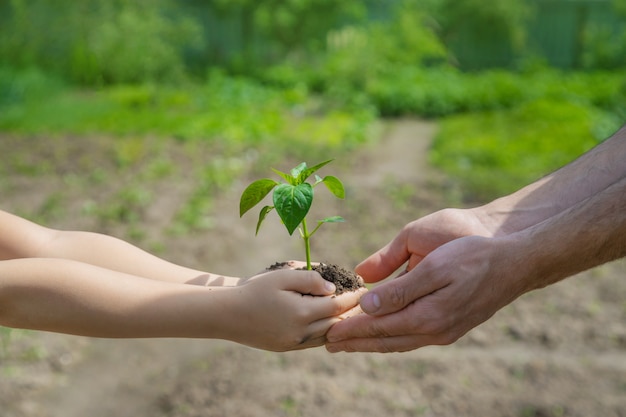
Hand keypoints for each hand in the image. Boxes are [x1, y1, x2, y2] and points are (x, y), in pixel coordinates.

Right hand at [226, 268, 365, 351]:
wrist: (227, 313)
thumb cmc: (254, 289)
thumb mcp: (283, 276)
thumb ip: (310, 279)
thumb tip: (333, 289)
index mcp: (301, 313)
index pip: (338, 306)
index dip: (353, 297)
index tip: (364, 288)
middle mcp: (300, 333)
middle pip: (336, 323)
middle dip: (352, 312)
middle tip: (364, 301)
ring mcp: (293, 343)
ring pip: (327, 335)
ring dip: (341, 324)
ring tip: (352, 312)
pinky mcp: (286, 348)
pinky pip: (314, 342)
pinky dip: (326, 332)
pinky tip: (330, 323)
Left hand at [326, 212, 521, 352]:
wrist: (515, 263)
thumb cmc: (474, 257)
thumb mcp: (435, 267)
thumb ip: (401, 289)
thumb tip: (369, 306)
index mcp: (428, 316)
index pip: (379, 327)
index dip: (351, 330)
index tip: (328, 333)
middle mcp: (435, 331)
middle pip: (386, 340)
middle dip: (356, 342)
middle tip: (329, 344)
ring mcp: (445, 331)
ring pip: (399, 342)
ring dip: (372, 342)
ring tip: (350, 343)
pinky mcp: (451, 326)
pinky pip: (412, 337)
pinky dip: (392, 337)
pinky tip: (385, 334)